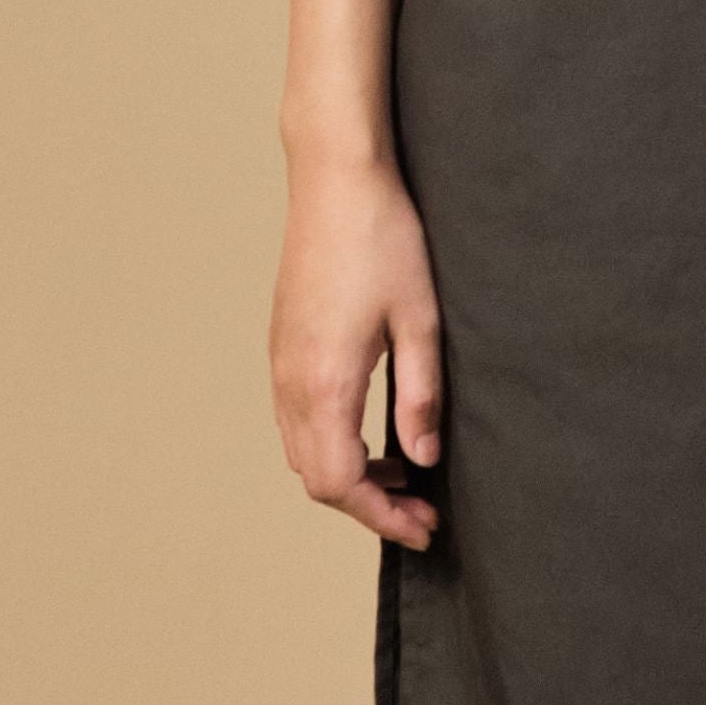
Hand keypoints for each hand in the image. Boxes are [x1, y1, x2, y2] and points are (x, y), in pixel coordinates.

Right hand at [272, 147, 446, 549]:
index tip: (425, 527)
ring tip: (405, 474)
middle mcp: (291, 380)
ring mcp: (280, 362)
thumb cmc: (383, 238)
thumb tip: (423, 458)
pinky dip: (331, 443)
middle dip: (367, 505)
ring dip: (348, 475)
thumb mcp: (421, 321)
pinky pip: (295, 419)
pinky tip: (372, 430)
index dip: (382, 517)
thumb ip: (421, 396)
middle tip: (422, 509)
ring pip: (302, 450)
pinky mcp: (282, 345)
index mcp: (325, 382)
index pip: (341, 483)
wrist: (335, 177)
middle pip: (316, 478)